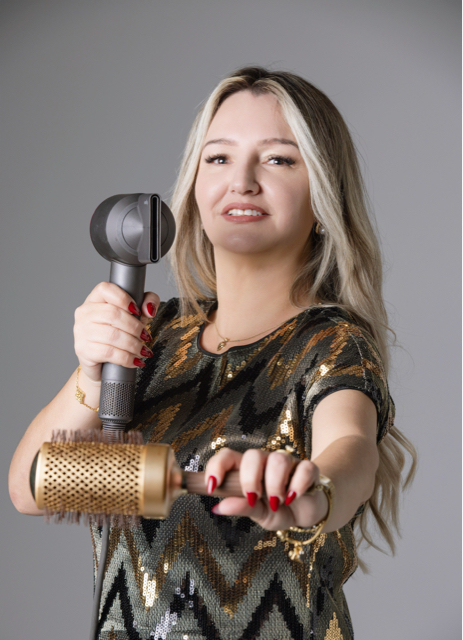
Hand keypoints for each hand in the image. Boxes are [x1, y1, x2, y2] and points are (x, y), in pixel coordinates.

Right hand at [73, 282, 159, 382]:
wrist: (102, 364)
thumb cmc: (119, 334)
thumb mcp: (135, 314)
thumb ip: (147, 301)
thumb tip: (149, 309)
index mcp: (95, 299)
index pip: (105, 289)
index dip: (124, 298)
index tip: (137, 311)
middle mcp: (84, 313)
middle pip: (113, 314)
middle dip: (135, 327)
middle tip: (146, 336)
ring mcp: (81, 331)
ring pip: (112, 335)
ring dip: (133, 344)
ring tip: (143, 350)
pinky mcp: (83, 350)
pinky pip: (109, 352)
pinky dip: (127, 358)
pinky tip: (135, 360)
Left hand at [205, 448, 328, 530]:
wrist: (306, 515)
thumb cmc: (278, 510)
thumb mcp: (258, 513)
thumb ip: (241, 507)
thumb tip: (218, 507)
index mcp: (247, 470)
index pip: (227, 456)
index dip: (217, 466)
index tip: (212, 486)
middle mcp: (266, 462)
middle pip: (252, 455)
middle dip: (251, 479)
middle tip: (254, 498)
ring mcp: (288, 463)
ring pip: (278, 460)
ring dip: (275, 485)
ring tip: (277, 502)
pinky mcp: (308, 468)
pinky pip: (304, 468)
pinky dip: (298, 485)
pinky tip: (293, 497)